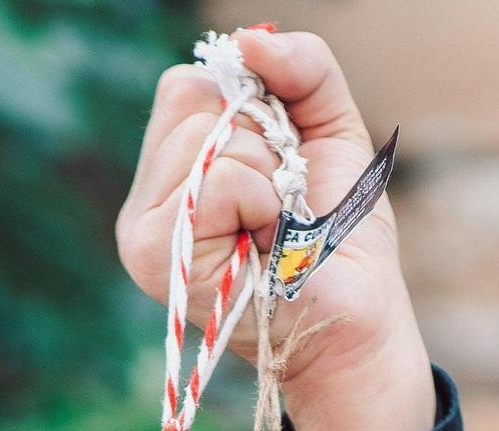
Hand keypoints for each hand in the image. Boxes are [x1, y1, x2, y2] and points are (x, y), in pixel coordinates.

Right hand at [117, 29, 434, 430]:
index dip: (251, 110)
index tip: (281, 167)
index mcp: (176, 169)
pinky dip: (260, 201)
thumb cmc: (342, 240)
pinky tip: (264, 244)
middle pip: (194, 104)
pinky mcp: (154, 255)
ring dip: (266, 178)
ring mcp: (143, 230)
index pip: (188, 86)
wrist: (356, 321)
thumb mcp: (329, 130)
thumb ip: (301, 67)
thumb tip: (249, 40)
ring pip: (209, 139)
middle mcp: (148, 200)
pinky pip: (218, 178)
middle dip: (263, 145)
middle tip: (281, 207)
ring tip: (274, 230)